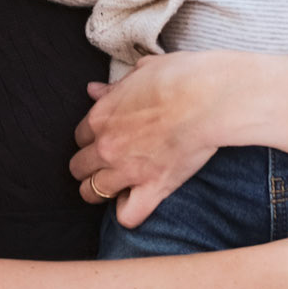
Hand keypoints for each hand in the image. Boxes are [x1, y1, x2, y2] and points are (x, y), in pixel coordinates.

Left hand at [71, 52, 218, 226]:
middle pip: (79, 167)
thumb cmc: (179, 77)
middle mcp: (107, 146)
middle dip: (90, 167)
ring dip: (101, 191)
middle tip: (108, 164)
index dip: (92, 139)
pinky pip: (127, 216)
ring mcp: (127, 170)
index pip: (79, 136)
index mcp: (101, 116)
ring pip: (92, 193)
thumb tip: (94, 90)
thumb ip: (114, 87)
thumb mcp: (140, 72)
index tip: (107, 139)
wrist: (209, 97)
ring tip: (117, 187)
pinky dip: (129, 212)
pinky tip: (137, 201)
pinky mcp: (153, 188)